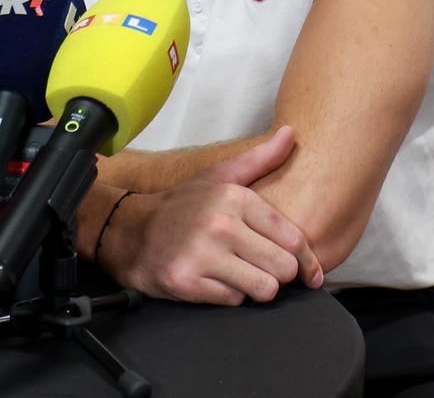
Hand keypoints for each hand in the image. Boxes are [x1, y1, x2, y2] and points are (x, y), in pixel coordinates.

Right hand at [99, 126, 323, 304]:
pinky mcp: (188, 283)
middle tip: (261, 266)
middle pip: (283, 267)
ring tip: (239, 273)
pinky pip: (234, 301)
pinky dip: (228, 295)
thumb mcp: (218, 177)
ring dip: (255, 287)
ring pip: (264, 289)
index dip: (305, 258)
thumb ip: (259, 159)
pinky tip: (214, 280)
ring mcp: (203, 255)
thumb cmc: (180, 207)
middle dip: (278, 273)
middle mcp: (220, 224)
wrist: (128, 231)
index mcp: (234, 198)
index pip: (294, 238)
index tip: (305, 268)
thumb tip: (291, 133)